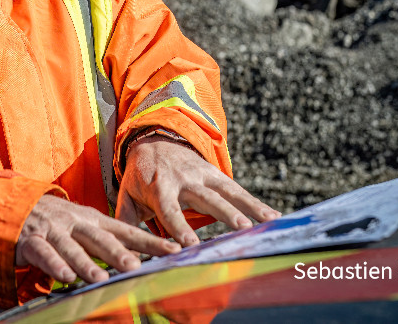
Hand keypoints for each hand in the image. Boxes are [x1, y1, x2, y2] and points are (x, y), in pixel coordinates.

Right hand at [15, 194, 180, 283]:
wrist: (15, 205)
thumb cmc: (57, 222)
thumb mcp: (84, 226)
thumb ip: (106, 241)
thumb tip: (138, 260)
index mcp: (94, 220)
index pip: (126, 231)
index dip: (150, 240)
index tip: (174, 249)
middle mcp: (77, 222)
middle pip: (101, 238)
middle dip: (120, 252)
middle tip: (137, 266)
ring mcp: (54, 230)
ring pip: (73, 247)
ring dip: (87, 263)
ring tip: (101, 279)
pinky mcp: (31, 240)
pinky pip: (44, 253)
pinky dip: (55, 265)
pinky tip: (65, 277)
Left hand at [116, 136, 280, 246]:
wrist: (153, 142)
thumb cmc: (139, 178)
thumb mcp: (127, 197)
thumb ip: (126, 224)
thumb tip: (124, 256)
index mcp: (159, 188)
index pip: (169, 210)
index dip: (179, 226)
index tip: (190, 245)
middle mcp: (183, 180)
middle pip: (205, 199)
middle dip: (224, 213)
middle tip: (241, 229)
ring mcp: (201, 175)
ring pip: (226, 192)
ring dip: (247, 207)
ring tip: (265, 222)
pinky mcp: (215, 174)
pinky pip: (236, 189)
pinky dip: (255, 202)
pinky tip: (273, 216)